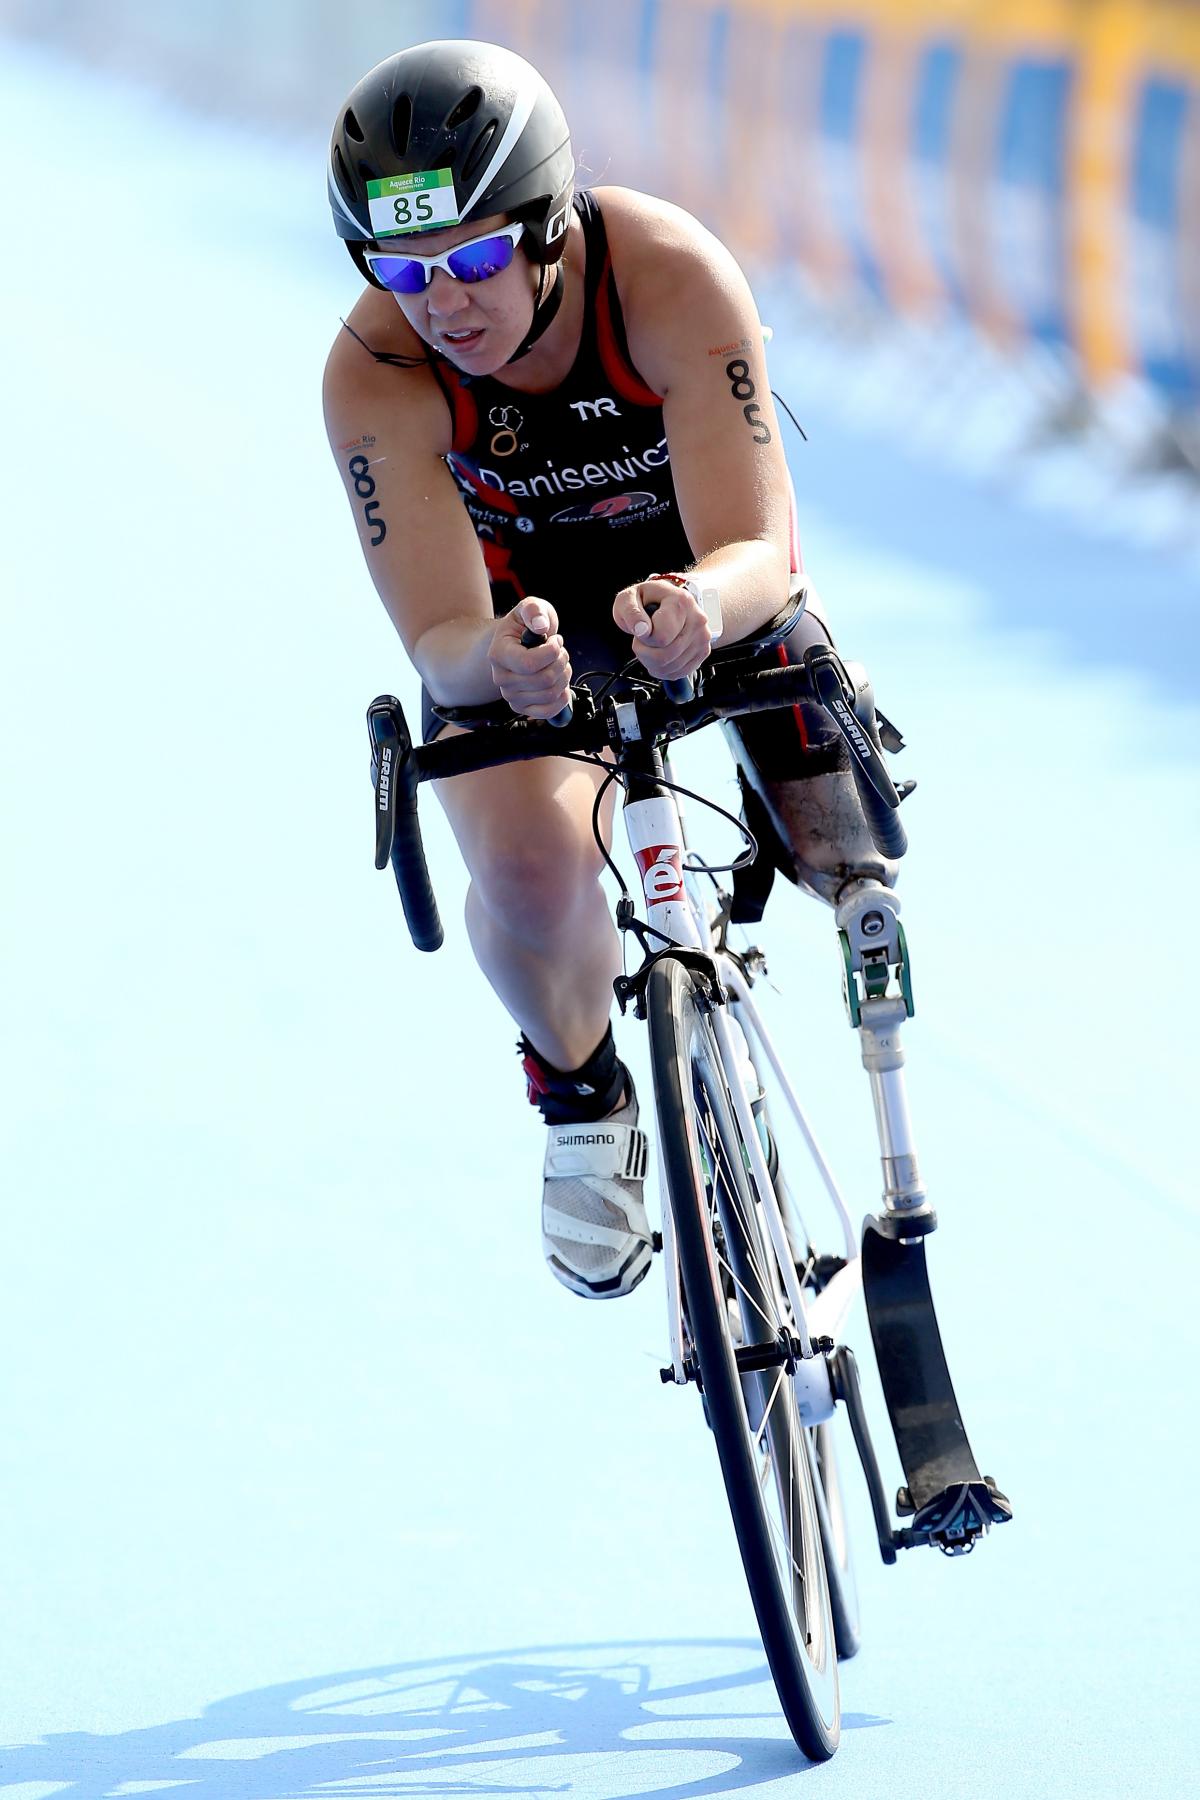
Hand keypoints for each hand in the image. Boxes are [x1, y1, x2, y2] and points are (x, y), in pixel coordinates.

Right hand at [488, 598, 572, 718]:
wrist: (517, 642)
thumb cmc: (524, 627)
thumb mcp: (530, 608)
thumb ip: (534, 610)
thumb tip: (540, 625)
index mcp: (498, 654)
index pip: (529, 664)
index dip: (552, 652)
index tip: (555, 640)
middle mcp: (501, 678)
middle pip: (543, 680)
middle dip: (561, 662)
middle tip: (560, 651)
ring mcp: (511, 695)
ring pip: (549, 694)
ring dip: (563, 676)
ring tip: (559, 663)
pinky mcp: (522, 707)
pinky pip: (547, 711)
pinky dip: (561, 697)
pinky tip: (560, 682)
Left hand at [613, 576, 712, 680]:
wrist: (664, 602)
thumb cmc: (647, 600)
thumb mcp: (628, 599)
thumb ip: (631, 612)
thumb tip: (642, 629)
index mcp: (681, 602)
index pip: (661, 637)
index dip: (643, 639)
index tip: (642, 628)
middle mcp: (696, 619)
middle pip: (665, 656)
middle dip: (645, 653)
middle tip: (644, 638)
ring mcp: (702, 637)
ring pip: (671, 667)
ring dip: (653, 662)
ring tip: (652, 644)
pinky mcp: (703, 651)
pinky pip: (679, 673)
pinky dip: (664, 669)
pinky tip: (660, 654)